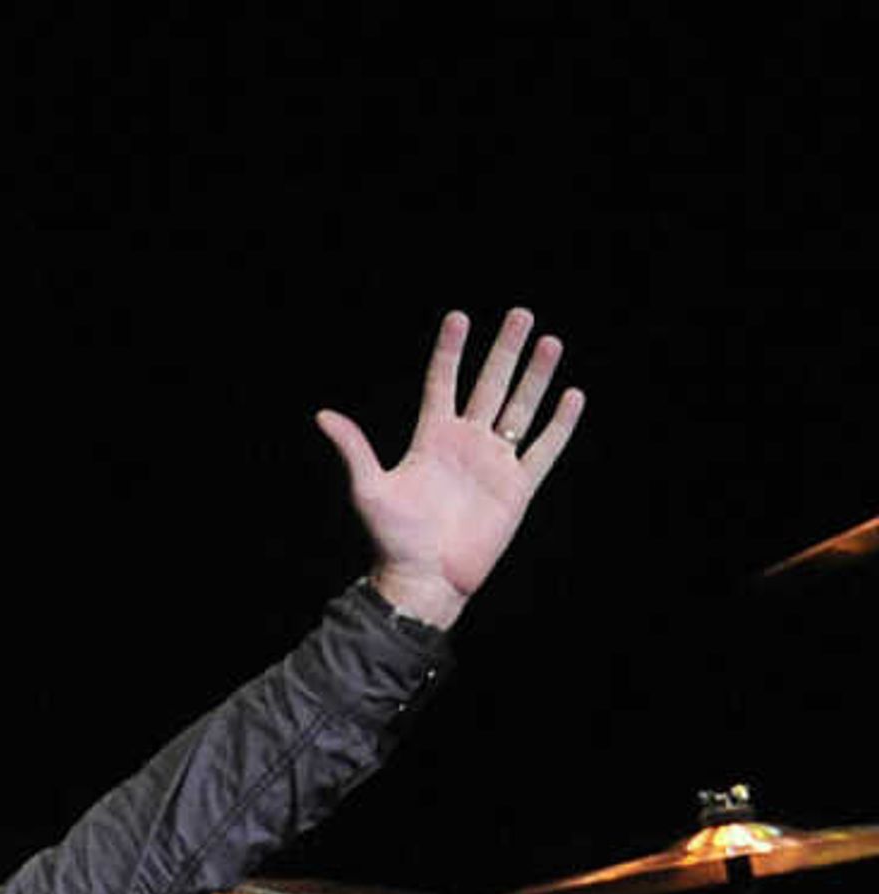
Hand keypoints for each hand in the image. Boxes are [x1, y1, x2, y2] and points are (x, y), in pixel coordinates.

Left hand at [316, 310, 582, 627]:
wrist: (423, 578)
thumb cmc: (392, 537)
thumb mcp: (369, 489)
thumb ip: (354, 450)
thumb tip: (323, 416)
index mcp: (431, 438)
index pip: (444, 383)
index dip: (451, 352)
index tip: (459, 317)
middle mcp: (466, 443)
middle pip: (490, 385)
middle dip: (505, 350)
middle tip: (521, 314)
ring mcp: (495, 462)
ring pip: (521, 408)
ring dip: (536, 376)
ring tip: (550, 342)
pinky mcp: (518, 486)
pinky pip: (544, 449)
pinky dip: (560, 425)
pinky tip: (572, 396)